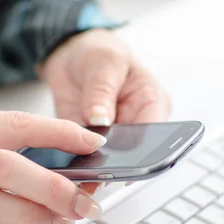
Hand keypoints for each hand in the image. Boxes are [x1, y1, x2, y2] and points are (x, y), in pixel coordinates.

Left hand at [39, 29, 171, 191]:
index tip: (126, 161)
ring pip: (108, 163)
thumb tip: (100, 119)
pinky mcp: (87, 142)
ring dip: (94, 168)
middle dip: (116, 165)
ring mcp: (112, 137)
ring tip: (80, 172)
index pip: (157, 135)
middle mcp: (135, 125)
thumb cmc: (98, 52)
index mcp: (151, 103)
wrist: (70, 56)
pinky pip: (83, 160)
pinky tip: (67, 169)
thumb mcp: (104, 62)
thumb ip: (102, 91)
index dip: (145, 152)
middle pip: (133, 155)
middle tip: (99, 170)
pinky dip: (76, 165)